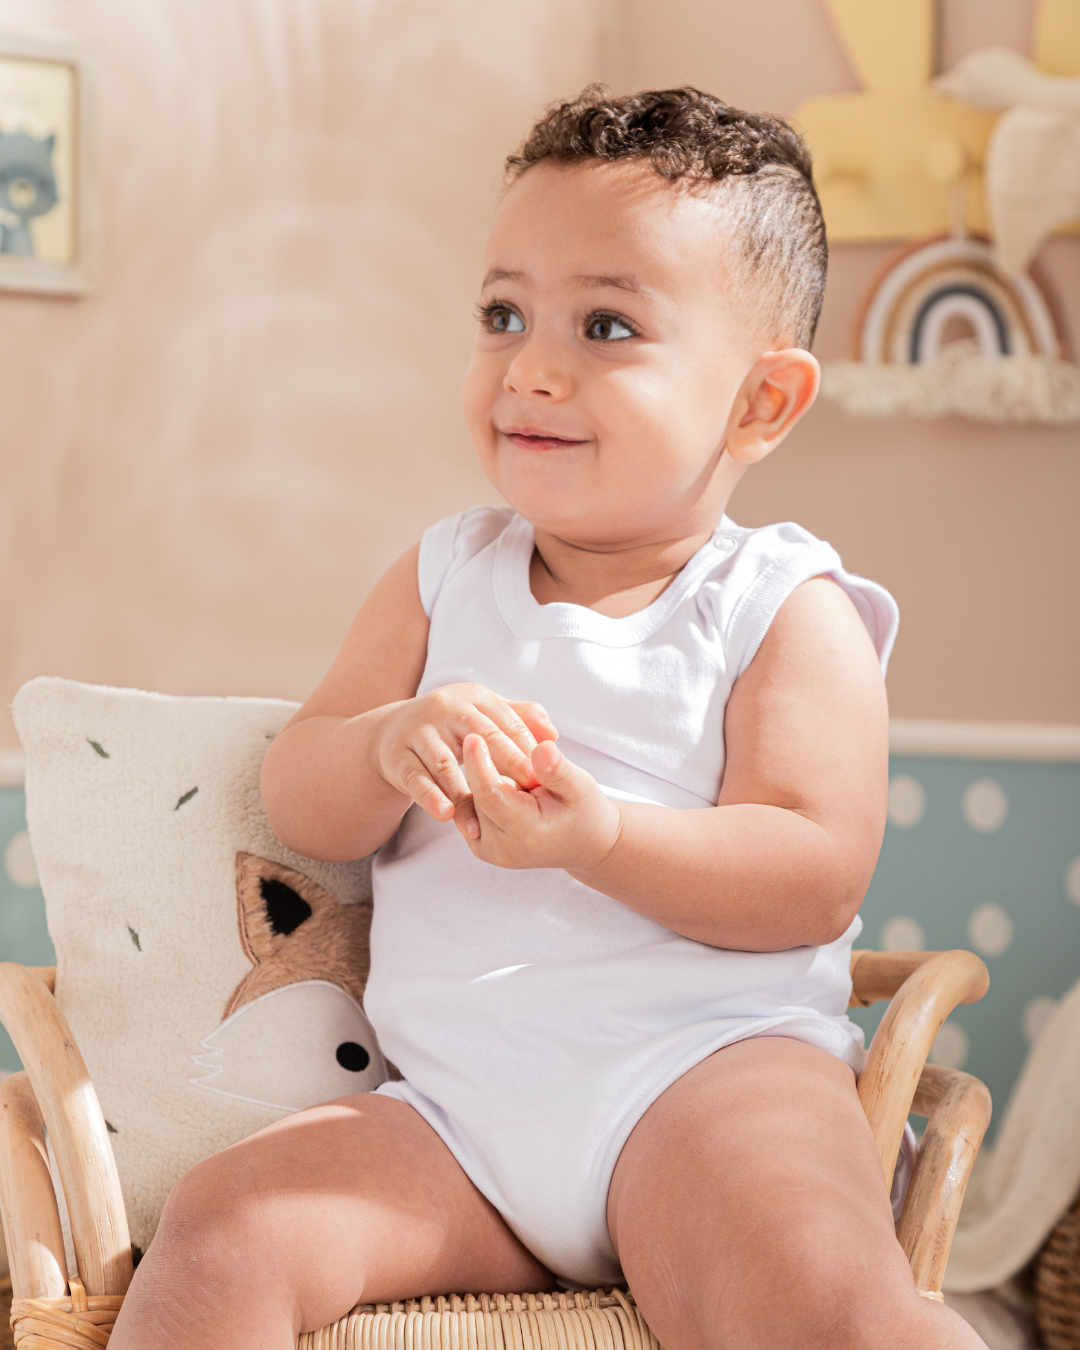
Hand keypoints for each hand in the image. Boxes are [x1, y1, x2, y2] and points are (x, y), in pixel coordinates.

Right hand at [372, 684, 556, 832]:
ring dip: (464, 794)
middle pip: (480, 737)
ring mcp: (418, 730)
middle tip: (526, 791)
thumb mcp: (485, 715)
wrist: (395, 731)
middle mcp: (446, 708)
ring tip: (482, 823)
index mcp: (475, 698)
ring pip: (445, 764)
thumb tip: (553, 736)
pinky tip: (446, 815)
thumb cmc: (453, 726)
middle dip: (506, 763)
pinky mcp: (397, 755)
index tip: (544, 775)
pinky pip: (415, 778)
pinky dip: (430, 797)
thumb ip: (522, 720)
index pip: (506, 722)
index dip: (526, 748)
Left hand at [459, 733, 621, 872]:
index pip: (491, 795)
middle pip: (477, 795)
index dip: (480, 763)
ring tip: (513, 771)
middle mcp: (500, 848)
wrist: (581, 841)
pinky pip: (471, 807)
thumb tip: (542, 748)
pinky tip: (502, 778)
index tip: (475, 735)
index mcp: (525, 835)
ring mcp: (487, 849)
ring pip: (471, 799)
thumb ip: (558, 769)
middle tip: (504, 748)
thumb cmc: (582, 811)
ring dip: (485, 778)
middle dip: (486, 767)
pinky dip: (483, 788)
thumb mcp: (580, 786)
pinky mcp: (478, 842)